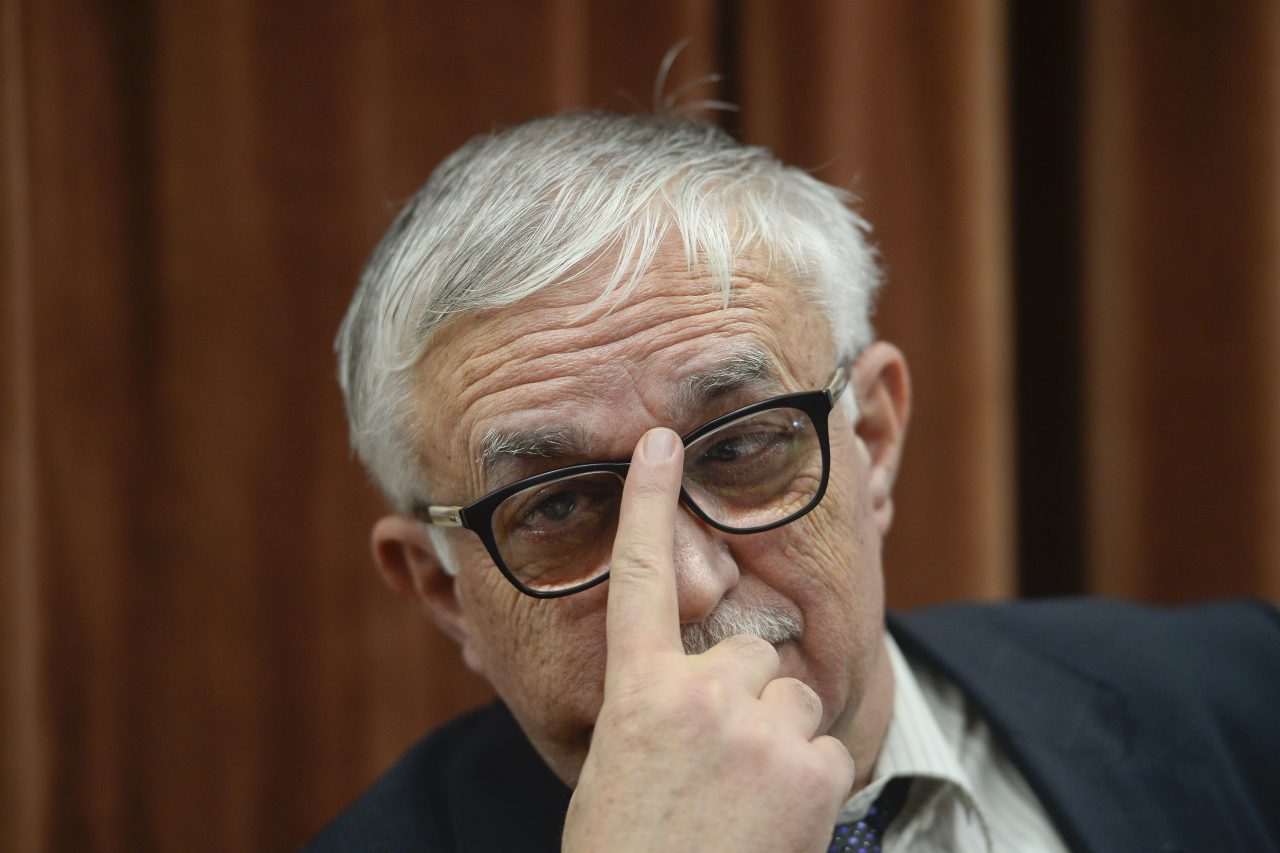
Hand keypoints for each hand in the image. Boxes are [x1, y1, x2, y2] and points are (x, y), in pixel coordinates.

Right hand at [562, 427, 854, 851]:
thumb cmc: (629, 851)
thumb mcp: (614, 771)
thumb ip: (650, 715)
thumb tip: (675, 700)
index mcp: (636, 694)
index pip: (641, 578)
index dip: (650, 504)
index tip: (661, 445)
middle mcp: (698, 696)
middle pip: (752, 652)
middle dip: (750, 695)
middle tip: (724, 760)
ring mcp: (758, 729)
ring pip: (795, 697)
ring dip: (783, 738)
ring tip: (749, 799)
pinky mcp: (811, 768)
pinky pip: (827, 749)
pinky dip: (812, 784)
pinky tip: (777, 824)